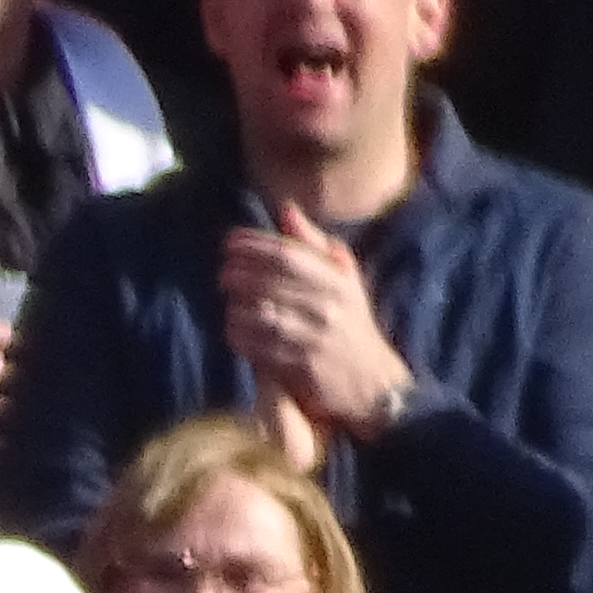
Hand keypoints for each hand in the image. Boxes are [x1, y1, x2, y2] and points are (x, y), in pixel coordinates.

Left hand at [222, 209, 415, 441]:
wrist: (370, 381)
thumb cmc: (350, 322)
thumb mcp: (342, 279)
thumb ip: (314, 246)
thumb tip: (286, 211)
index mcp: (337, 280)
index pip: (289, 255)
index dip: (255, 245)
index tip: (230, 242)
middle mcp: (327, 305)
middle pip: (271, 282)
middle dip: (239, 273)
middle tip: (222, 272)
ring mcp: (313, 336)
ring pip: (262, 314)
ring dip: (236, 306)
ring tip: (228, 301)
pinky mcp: (300, 365)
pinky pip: (259, 346)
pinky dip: (240, 335)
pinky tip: (233, 329)